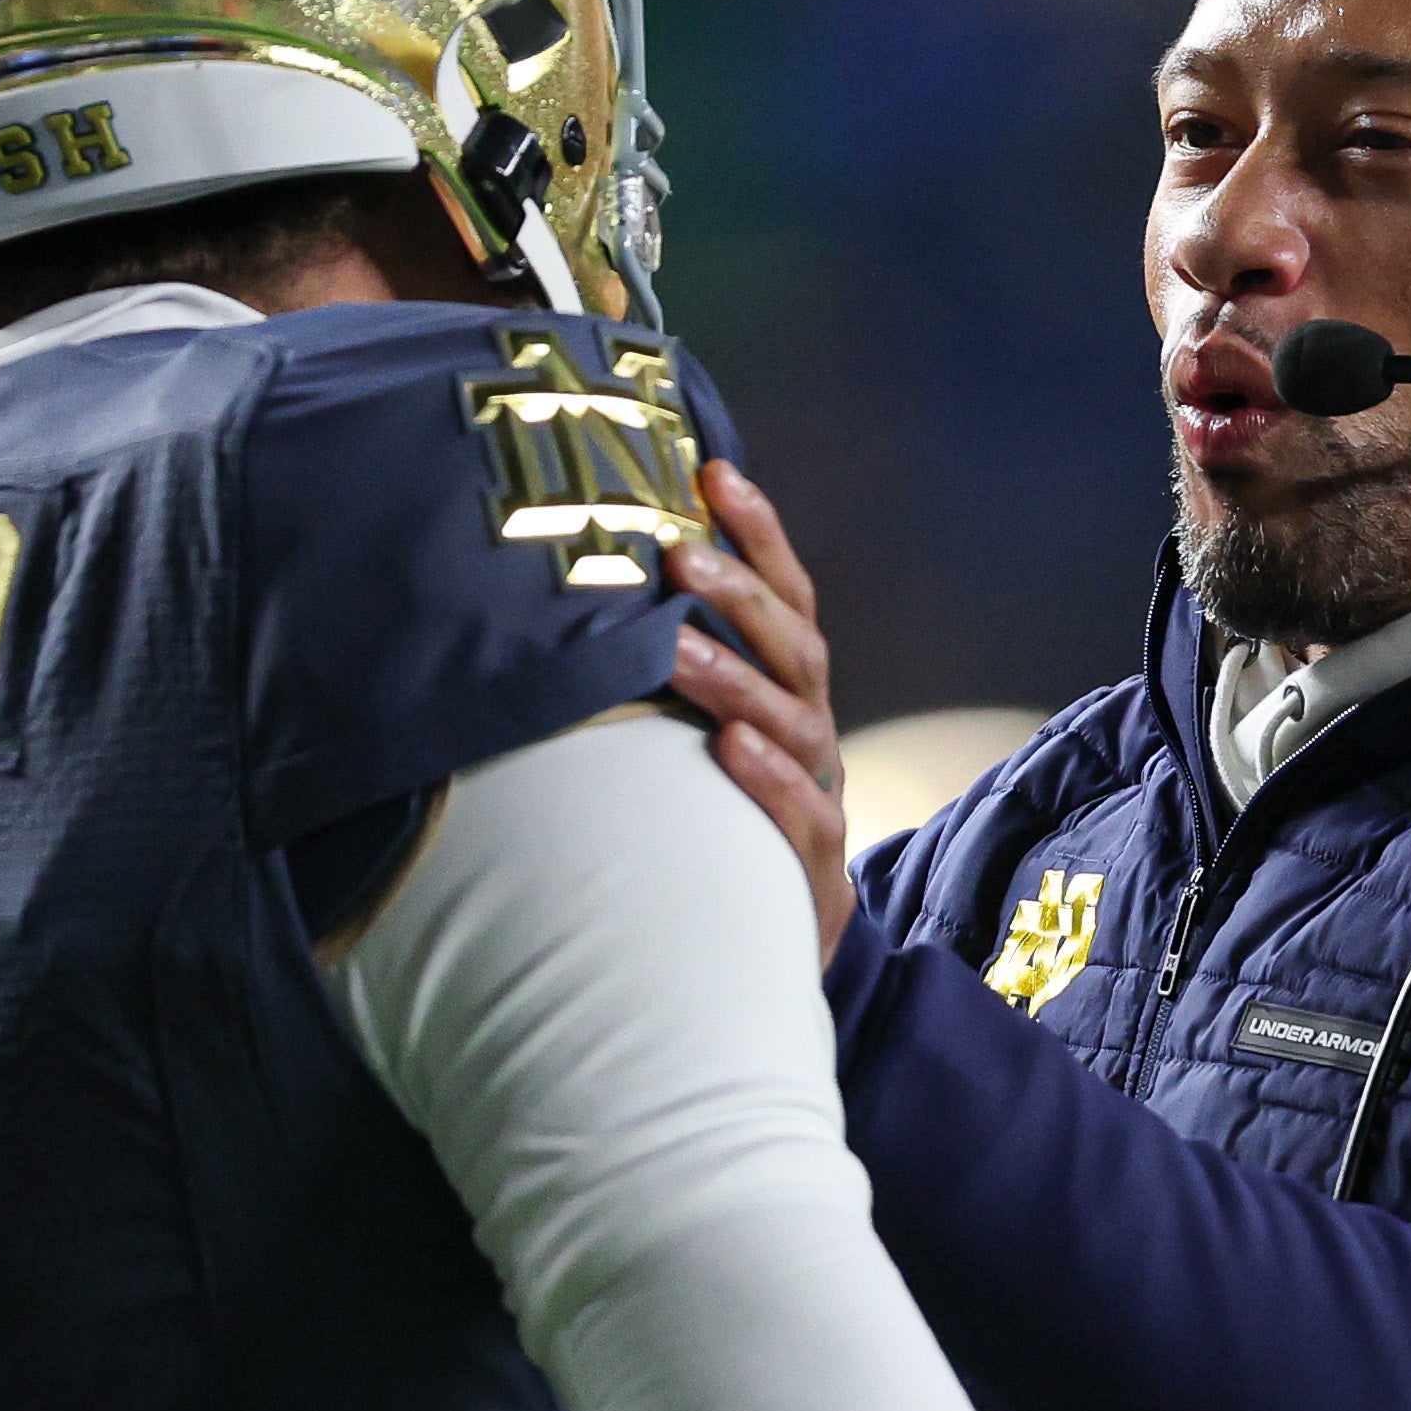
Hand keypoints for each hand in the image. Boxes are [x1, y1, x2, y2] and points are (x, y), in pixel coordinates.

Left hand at [669, 460, 852, 961]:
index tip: (714, 470)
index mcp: (790, 686)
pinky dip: (767, 775)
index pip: (784, 594)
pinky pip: (799, 809)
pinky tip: (729, 747)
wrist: (773, 939)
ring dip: (733, 677)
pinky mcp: (810, 857)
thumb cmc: (723, 813)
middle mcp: (810, 726)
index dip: (758, 532)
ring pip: (790, 719)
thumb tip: (591, 588)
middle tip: (680, 554)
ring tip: (675, 649)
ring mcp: (818, 789)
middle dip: (740, 593)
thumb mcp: (705, 732)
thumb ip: (673, 667)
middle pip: (793, 643)